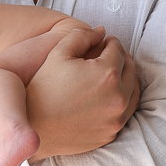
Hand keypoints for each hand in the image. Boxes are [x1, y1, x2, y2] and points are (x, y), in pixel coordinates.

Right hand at [26, 27, 139, 159]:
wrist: (32, 126)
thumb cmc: (43, 87)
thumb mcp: (59, 52)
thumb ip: (82, 35)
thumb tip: (101, 31)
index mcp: (108, 74)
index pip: (119, 49)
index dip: (110, 42)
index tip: (104, 42)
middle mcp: (118, 97)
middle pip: (130, 69)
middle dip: (121, 58)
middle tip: (109, 55)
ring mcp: (116, 118)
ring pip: (133, 92)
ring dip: (126, 78)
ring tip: (111, 73)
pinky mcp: (111, 133)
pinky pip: (125, 112)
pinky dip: (122, 99)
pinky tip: (108, 94)